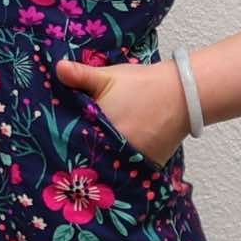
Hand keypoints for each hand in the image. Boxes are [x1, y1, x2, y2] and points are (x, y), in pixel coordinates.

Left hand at [54, 55, 188, 166]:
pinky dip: (122, 167)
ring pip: (108, 166)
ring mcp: (132, 160)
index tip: (57, 142)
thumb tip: (58, 68)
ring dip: (101, 163)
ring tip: (92, 161)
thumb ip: (81, 76)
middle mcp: (114, 149)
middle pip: (89, 158)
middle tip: (69, 154)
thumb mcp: (109, 76)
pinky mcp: (147, 166)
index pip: (72, 141)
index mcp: (99, 128)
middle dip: (81, 154)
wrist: (183, 93)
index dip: (63, 141)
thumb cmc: (143, 84)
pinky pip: (129, 171)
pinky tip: (114, 161)